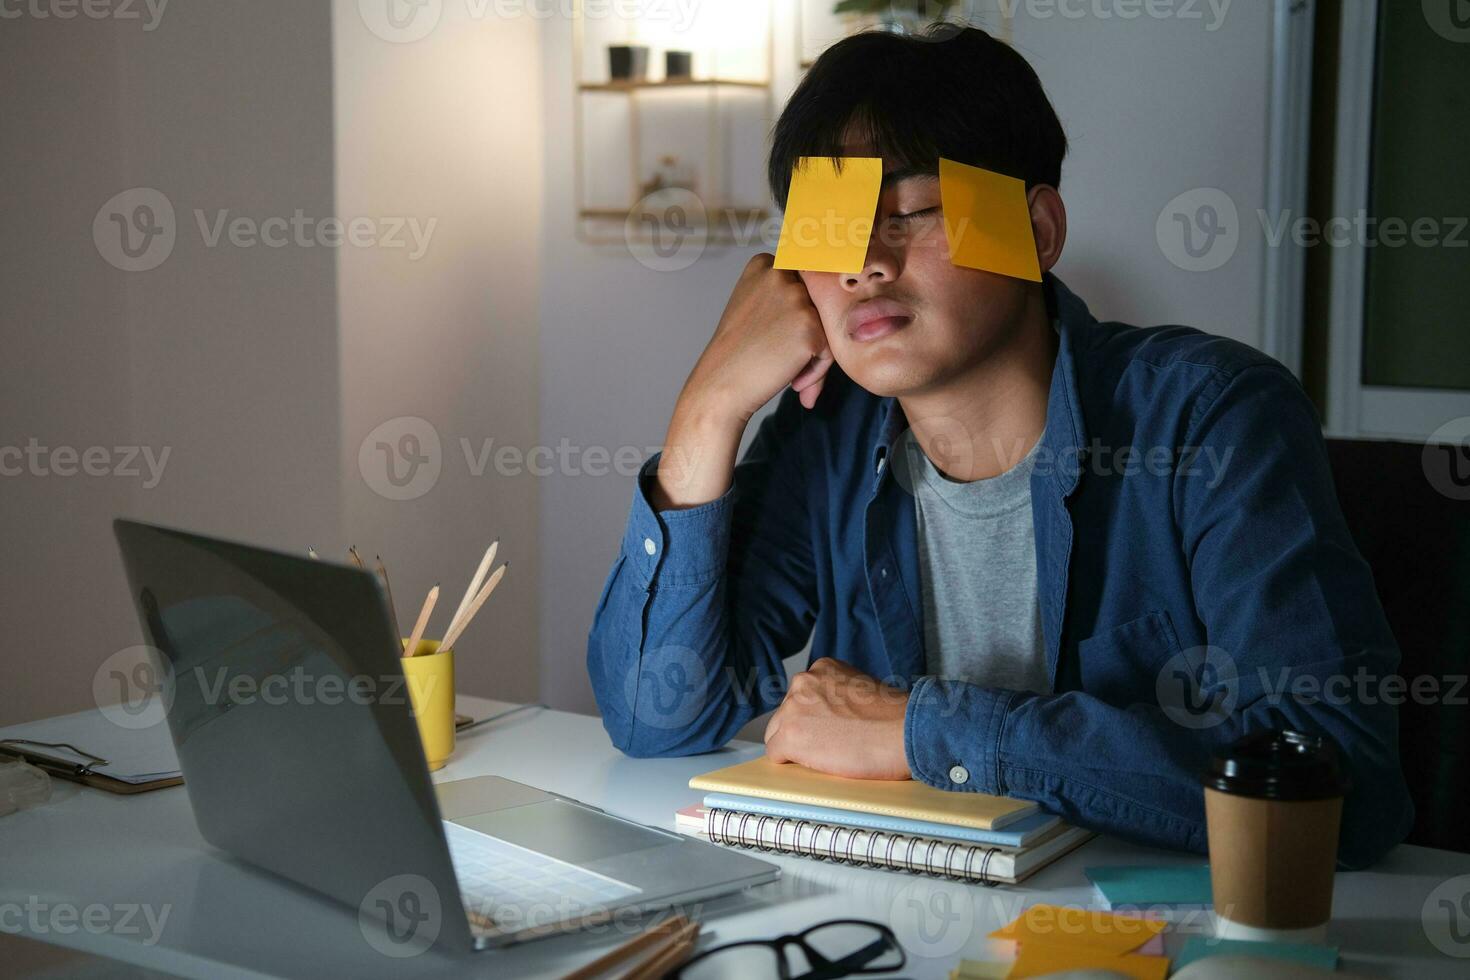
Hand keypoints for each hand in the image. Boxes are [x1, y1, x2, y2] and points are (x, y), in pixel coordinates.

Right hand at [682, 252, 833, 422]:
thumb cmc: (736, 351)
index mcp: (764, 264)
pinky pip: (829, 349)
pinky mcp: (809, 326)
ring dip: (815, 354)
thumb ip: (781, 293)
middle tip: (786, 358)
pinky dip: (817, 370)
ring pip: (827, 325)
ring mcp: (796, 299)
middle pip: (818, 302)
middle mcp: (781, 275)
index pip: (803, 283)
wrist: (721, 382)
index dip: (798, 314)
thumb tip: (828, 291)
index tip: (781, 335)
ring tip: (791, 373)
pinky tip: (794, 382)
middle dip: (810, 333)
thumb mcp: (751, 303)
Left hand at [764, 658, 910, 779]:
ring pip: (778, 734)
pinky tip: (817, 764)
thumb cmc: (895, 717)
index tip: (830, 728)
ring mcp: (793, 708)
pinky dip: (792, 764)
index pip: (802, 697)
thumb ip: (839, 696)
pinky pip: (776, 755)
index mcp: (822, 668)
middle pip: (786, 714)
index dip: (815, 718)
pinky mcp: (790, 736)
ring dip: (798, 747)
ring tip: (830, 755)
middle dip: (803, 731)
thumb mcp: (862, 689)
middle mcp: (803, 682)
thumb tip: (828, 716)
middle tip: (831, 744)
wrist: (905, 731)